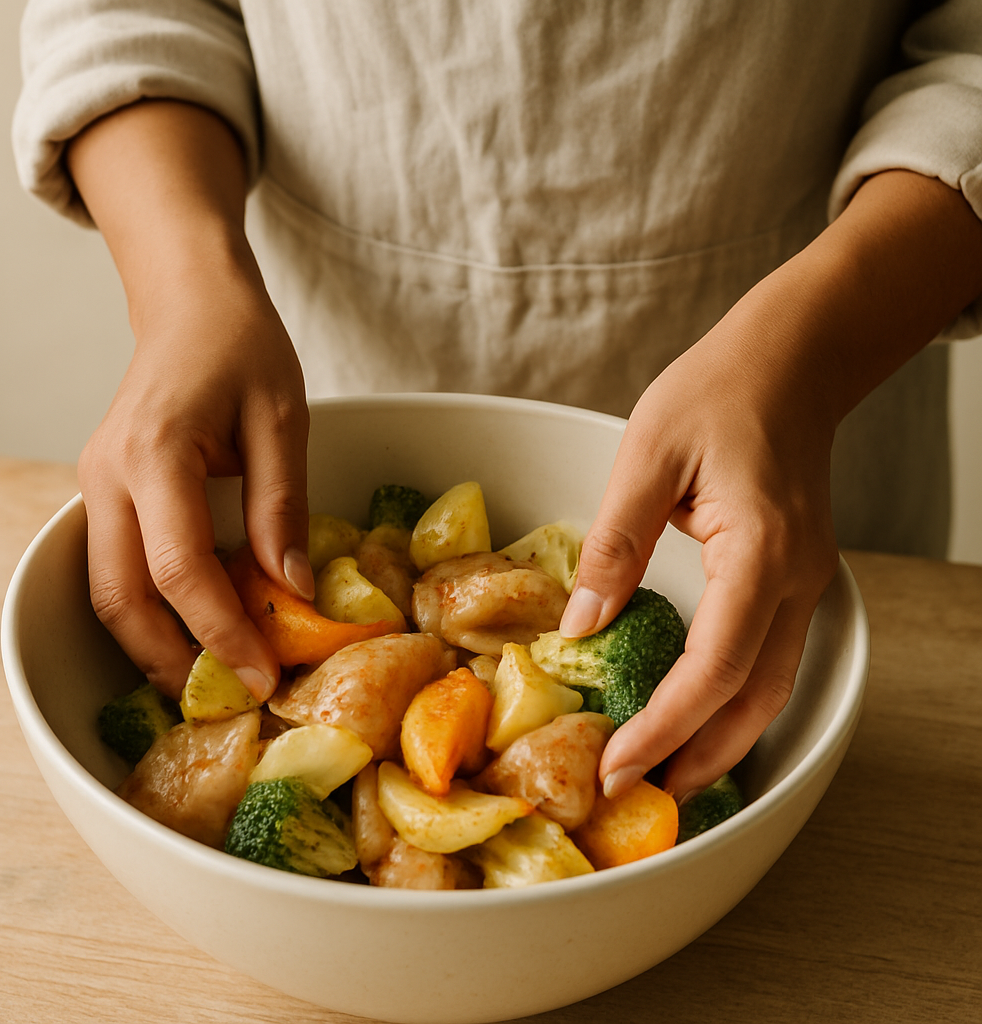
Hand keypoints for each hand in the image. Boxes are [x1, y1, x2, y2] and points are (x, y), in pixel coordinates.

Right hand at [68, 100, 314, 699]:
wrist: (190, 300)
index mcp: (155, 454)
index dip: (222, 632)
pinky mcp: (106, 488)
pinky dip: (150, 608)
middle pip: (121, 598)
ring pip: (107, 590)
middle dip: (173, 658)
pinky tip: (195, 626)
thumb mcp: (282, 422)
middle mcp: (108, 475)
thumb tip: (290, 591)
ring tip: (214, 675)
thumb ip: (280, 509)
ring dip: (154, 643)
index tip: (264, 677)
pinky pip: (115, 565)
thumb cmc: (240, 345)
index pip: (178, 570)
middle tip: (231, 697)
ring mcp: (97, 483)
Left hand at [562, 169, 981, 803]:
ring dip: (721, 739)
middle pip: (753, 699)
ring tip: (664, 775)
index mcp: (759, 553)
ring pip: (769, 687)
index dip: (662, 727)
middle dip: (696, 756)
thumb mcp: (646, 459)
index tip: (614, 764)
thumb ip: (614, 548)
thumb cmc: (717, 395)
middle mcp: (794, 581)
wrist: (788, 362)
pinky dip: (733, 701)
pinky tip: (696, 714)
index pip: (713, 669)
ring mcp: (803, 582)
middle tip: (636, 796)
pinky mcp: (792, 576)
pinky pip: (769, 657)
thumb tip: (579, 626)